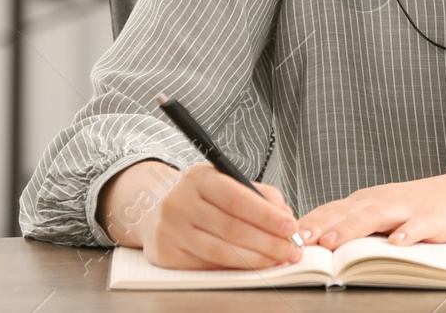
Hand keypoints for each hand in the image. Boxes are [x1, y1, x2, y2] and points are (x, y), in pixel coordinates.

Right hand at [98, 159, 303, 269]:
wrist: (153, 208)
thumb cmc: (201, 195)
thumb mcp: (226, 181)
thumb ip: (259, 195)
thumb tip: (287, 218)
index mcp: (198, 177)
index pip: (237, 199)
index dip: (267, 216)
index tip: (291, 227)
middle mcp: (180, 202)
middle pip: (232, 228)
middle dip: (268, 242)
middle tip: (291, 249)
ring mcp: (170, 230)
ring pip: (221, 251)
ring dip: (256, 259)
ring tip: (278, 259)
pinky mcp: (166, 254)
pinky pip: (208, 265)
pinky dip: (236, 268)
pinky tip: (254, 266)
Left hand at [294, 158, 445, 248]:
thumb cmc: (423, 206)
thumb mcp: (384, 211)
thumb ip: (356, 224)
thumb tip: (316, 243)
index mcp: (368, 201)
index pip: (331, 209)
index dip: (309, 222)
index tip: (284, 237)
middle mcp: (383, 201)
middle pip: (347, 212)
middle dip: (321, 227)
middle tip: (299, 241)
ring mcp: (408, 208)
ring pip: (375, 217)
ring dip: (352, 229)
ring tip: (334, 243)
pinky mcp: (433, 218)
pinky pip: (418, 226)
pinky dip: (407, 233)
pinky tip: (397, 242)